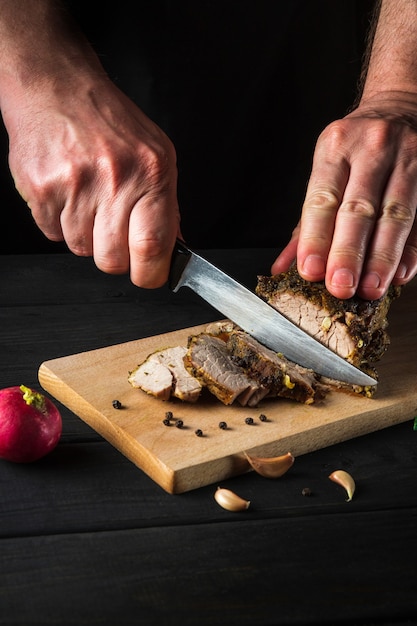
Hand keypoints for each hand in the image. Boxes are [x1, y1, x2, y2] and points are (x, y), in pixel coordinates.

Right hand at [4, 74, 179, 287]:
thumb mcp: (156, 155)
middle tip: (112, 230)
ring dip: (85, 234)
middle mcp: (114, 179)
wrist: (56, 87)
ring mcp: (74, 185)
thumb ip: (167, 205)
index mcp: (150, 173)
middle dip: (114, 256)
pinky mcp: (41, 190)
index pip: (153, 246)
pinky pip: (52, 234)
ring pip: (81, 250)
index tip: (148, 274)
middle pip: (113, 260)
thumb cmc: (109, 121)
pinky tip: (67, 192)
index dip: (150, 273)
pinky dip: (59, 222)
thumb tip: (174, 250)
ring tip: (87, 198)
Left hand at [272, 95, 416, 299]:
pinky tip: (401, 273)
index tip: (310, 270)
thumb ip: (306, 222)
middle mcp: (372, 149)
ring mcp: (408, 158)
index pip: (322, 199)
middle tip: (341, 286)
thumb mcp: (326, 171)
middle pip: (359, 209)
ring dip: (382, 258)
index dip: (315, 238)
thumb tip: (283, 268)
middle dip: (348, 253)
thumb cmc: (356, 148)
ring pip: (396, 215)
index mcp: (335, 148)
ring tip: (371, 288)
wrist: (402, 106)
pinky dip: (412, 250)